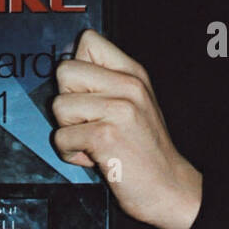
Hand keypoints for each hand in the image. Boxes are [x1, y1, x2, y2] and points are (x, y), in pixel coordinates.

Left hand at [52, 31, 201, 228]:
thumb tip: (67, 59)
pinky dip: (70, 152)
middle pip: (65, 71)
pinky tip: (94, 157)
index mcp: (133, 73)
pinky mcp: (105, 135)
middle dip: (68, 100)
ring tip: (93, 141)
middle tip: (90, 121)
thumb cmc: (146, 149)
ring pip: (59, 105)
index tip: (90, 93)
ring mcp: (118, 109)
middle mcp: (128, 86)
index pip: (88, 40)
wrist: (169, 188)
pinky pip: (61, 136)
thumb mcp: (136, 102)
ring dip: (68, 130)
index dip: (79, 66)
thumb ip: (107, 79)